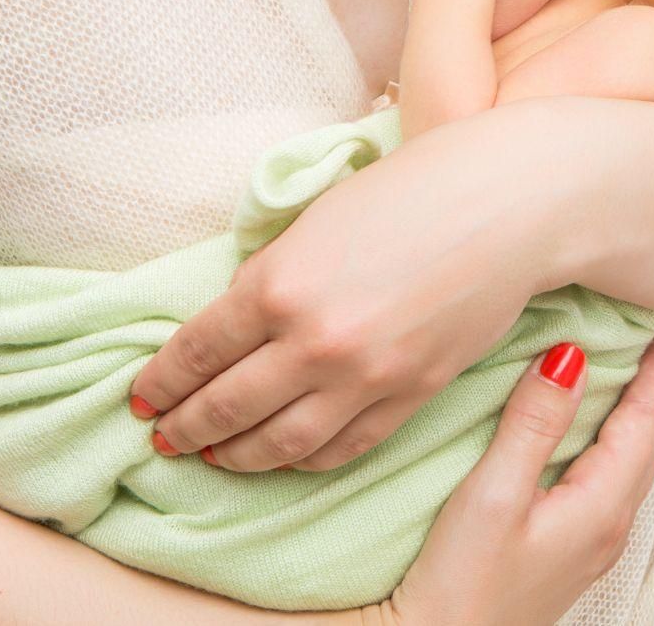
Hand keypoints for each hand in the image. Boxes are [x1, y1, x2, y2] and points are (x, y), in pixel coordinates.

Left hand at [131, 115, 558, 472]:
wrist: (510, 205)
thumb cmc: (414, 192)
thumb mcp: (318, 222)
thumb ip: (272, 278)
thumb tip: (233, 327)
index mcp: (279, 283)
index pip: (196, 352)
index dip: (161, 384)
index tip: (143, 400)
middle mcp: (314, 341)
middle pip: (225, 407)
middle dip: (184, 428)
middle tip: (164, 437)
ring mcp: (364, 377)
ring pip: (278, 443)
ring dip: (233, 456)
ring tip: (212, 456)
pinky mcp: (409, 397)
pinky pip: (341, 449)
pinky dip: (302, 461)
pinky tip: (284, 456)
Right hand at [376, 329, 653, 625]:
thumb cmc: (460, 587)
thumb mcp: (494, 496)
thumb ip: (534, 424)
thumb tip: (571, 356)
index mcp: (603, 507)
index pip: (647, 421)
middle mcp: (608, 527)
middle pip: (647, 439)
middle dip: (649, 382)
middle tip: (641, 330)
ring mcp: (589, 543)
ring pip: (627, 460)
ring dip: (628, 410)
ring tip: (614, 364)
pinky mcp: (564, 550)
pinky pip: (603, 478)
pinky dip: (603, 438)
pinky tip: (577, 426)